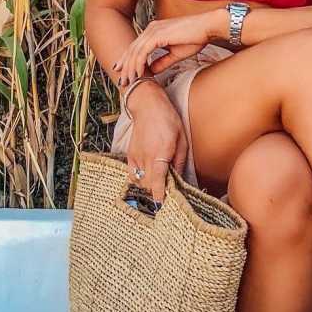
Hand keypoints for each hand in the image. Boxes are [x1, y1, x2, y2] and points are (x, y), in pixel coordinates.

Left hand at [113, 12, 219, 86]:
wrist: (207, 27)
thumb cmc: (196, 38)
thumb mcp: (176, 53)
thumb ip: (162, 61)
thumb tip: (152, 70)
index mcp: (155, 30)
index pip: (136, 46)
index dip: (128, 60)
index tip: (124, 73)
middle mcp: (151, 28)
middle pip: (132, 49)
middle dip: (125, 66)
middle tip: (122, 81)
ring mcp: (153, 30)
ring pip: (135, 51)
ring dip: (130, 68)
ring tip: (129, 81)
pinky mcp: (158, 35)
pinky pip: (142, 52)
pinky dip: (138, 64)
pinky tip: (138, 74)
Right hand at [126, 85, 187, 203]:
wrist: (148, 106)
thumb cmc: (168, 120)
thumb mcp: (181, 139)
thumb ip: (180, 160)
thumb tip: (179, 177)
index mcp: (160, 153)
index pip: (157, 181)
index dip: (159, 195)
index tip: (162, 204)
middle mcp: (146, 157)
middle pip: (148, 185)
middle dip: (156, 192)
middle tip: (166, 192)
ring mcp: (136, 156)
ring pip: (139, 181)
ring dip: (148, 186)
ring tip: (157, 184)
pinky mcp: (130, 155)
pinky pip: (132, 174)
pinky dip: (138, 179)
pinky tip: (147, 177)